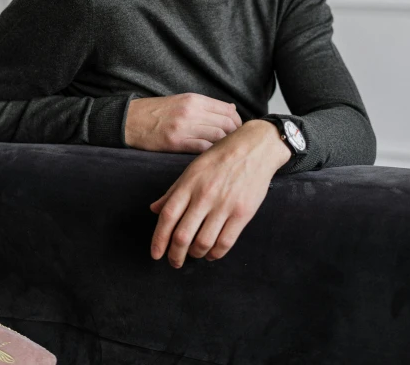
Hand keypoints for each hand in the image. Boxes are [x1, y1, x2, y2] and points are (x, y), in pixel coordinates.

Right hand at [124, 93, 241, 152]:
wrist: (130, 120)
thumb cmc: (158, 111)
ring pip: (217, 136)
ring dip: (224, 145)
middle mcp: (190, 111)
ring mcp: (183, 127)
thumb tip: (231, 108)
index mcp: (193, 99)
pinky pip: (202, 148)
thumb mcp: (182, 100)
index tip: (239, 131)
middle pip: (226, 123)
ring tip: (225, 152)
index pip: (227, 109)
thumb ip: (206, 105)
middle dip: (235, 135)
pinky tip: (211, 157)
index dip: (238, 122)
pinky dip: (211, 152)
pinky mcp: (175, 142)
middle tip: (235, 145)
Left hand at [149, 120, 290, 266]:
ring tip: (193, 255)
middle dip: (175, 254)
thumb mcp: (193, 168)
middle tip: (174, 262)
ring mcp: (224, 205)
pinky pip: (225, 242)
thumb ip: (173, 191)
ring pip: (203, 242)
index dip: (158, 239)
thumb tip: (154, 209)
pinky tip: (211, 254)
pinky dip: (215, 254)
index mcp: (189, 184)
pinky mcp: (242, 213)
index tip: (156, 254)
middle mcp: (204, 196)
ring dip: (195, 255)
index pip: (167, 217)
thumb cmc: (221, 156)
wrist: (255, 147)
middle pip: (182, 235)